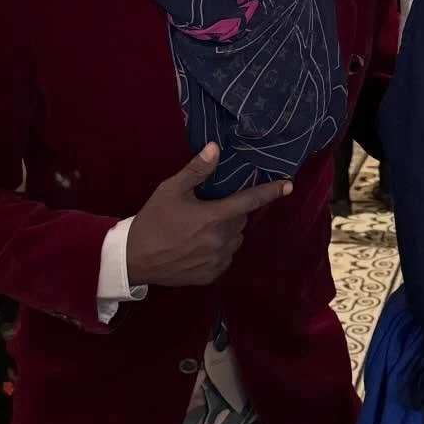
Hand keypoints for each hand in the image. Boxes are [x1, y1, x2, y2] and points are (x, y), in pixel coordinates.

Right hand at [124, 144, 291, 287]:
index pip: (249, 201)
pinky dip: (218, 250)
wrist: (134, 259)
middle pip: (240, 220)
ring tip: (200, 229)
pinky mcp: (211, 275)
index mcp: (214, 217)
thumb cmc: (153, 220)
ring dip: (225, 232)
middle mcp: (221, 240)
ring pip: (234, 240)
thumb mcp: (171, 190)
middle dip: (230, 212)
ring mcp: (218, 261)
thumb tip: (215, 148)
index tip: (288, 185)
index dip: (270, 192)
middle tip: (208, 209)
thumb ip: (196, 170)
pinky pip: (224, 258)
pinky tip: (197, 246)